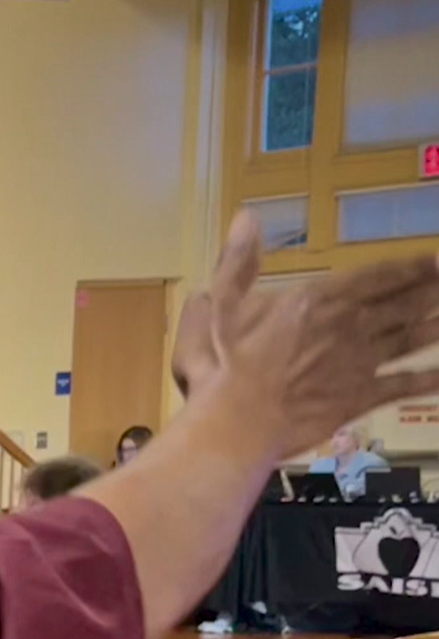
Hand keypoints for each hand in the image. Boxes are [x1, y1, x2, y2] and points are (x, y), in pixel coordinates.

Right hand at [176, 213, 438, 458]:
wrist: (239, 422)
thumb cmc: (228, 364)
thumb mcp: (221, 305)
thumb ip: (238, 262)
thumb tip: (248, 216)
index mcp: (321, 300)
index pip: (378, 277)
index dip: (411, 267)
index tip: (434, 260)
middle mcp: (350, 327)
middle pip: (404, 304)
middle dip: (434, 291)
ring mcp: (360, 363)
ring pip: (412, 338)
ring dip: (438, 324)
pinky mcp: (362, 397)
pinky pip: (405, 384)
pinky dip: (431, 378)